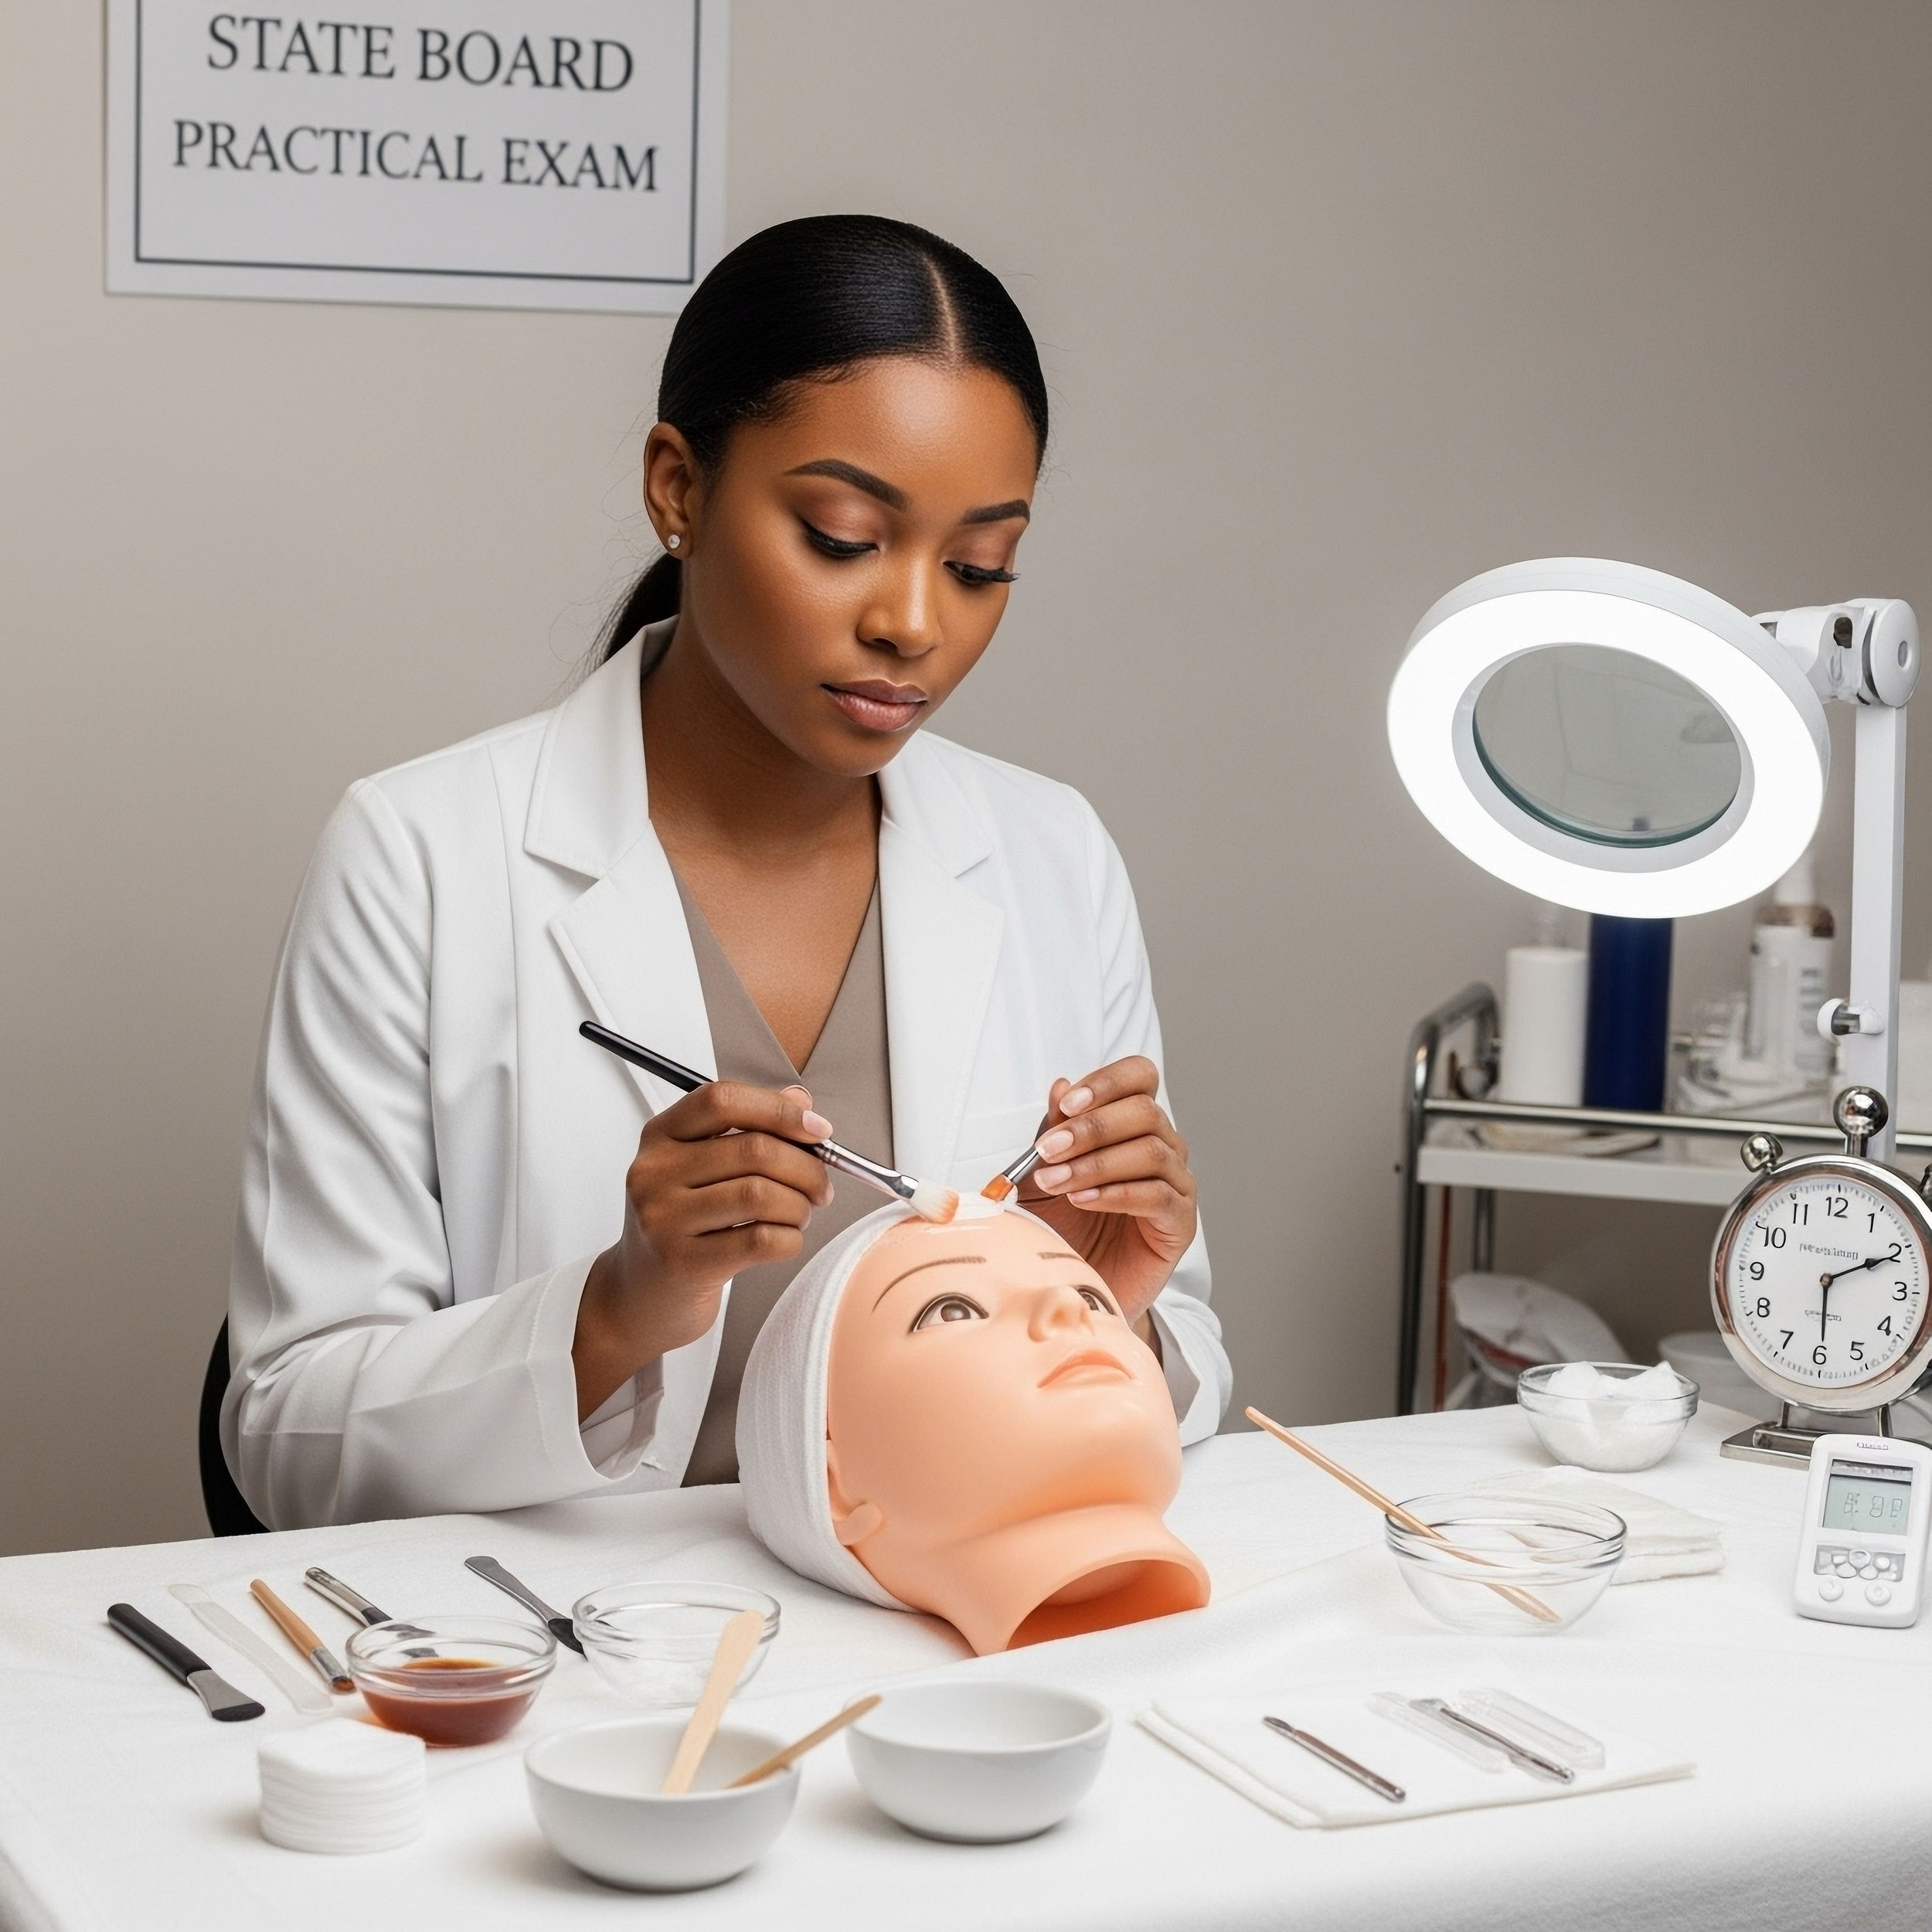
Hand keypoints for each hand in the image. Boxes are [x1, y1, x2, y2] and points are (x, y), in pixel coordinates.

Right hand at [572, 1081, 833, 1418]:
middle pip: (753, 1149)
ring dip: (799, 1206)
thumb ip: (749, 1128)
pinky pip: (761, 1240)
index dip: (778, 1109)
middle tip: (820, 1187)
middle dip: (806, 1167)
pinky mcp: (682, 1263)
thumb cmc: (683, 1224)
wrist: (640, 1294)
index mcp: (660, 1136)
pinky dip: (790, 1239)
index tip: (818, 1130)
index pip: (722, 1100)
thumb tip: (801, 1100)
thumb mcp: (702, 1167)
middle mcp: (654, 1172)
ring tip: (800, 1215)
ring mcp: (663, 1219)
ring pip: (761, 1194)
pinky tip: (786, 1240)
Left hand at [1019, 1056, 1197, 1327]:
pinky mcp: (1180, 1223)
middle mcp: (1163, 1146)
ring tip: (1057, 1181)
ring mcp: (1177, 1184)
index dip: (1107, 1082)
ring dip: (1096, 1164)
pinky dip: (1116, 1193)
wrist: (1075, 1285)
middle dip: (1090, 1128)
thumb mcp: (1044, 1171)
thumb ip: (1054, 1130)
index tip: (1066, 1105)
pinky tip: (1082, 1200)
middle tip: (1048, 1150)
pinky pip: (1157, 1196)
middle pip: (1145, 1112)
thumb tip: (1061, 1085)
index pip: (1139, 1077)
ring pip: (1152, 1151)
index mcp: (1134, 1123)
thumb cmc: (1063, 1225)